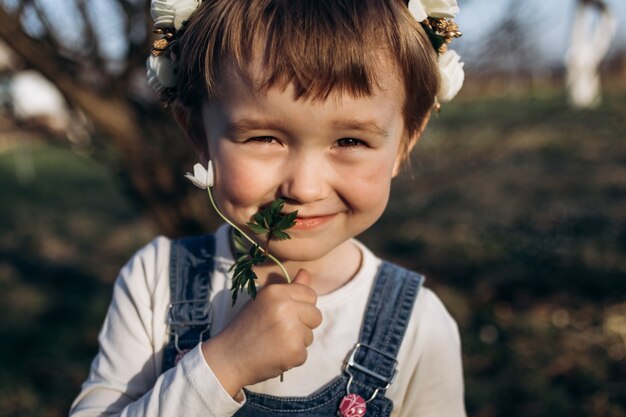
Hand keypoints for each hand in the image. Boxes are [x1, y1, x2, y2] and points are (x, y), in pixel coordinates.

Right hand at [201, 270, 321, 397]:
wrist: (229, 357)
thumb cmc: (246, 327)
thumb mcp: (264, 301)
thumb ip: (288, 287)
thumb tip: (305, 273)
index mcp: (276, 292)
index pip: (310, 295)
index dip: (302, 306)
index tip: (286, 315)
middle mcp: (285, 307)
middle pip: (316, 315)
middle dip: (303, 325)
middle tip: (280, 331)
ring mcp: (291, 330)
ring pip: (310, 336)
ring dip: (297, 342)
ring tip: (274, 342)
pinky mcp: (294, 351)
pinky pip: (304, 353)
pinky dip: (292, 357)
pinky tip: (275, 355)